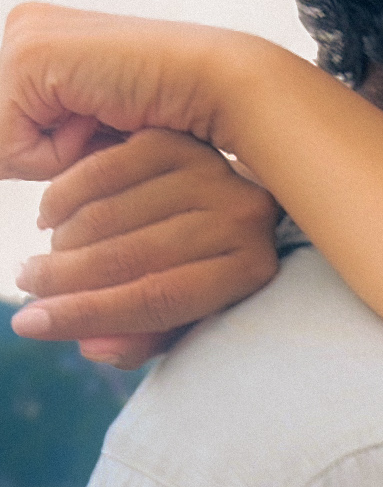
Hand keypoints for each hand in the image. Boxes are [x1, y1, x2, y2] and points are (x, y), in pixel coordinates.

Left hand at [0, 2, 251, 182]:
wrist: (215, 85)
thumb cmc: (168, 108)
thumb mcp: (85, 123)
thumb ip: (37, 136)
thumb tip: (5, 161)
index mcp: (37, 35)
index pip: (7, 124)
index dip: (48, 147)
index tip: (101, 120)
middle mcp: (24, 26)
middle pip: (1, 132)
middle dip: (47, 149)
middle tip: (103, 120)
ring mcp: (23, 35)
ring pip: (0, 142)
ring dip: (56, 153)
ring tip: (105, 117)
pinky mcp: (28, 56)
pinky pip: (8, 145)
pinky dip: (57, 154)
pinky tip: (100, 115)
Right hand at [13, 128, 280, 367]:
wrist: (228, 205)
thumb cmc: (201, 271)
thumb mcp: (181, 319)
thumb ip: (142, 338)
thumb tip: (91, 346)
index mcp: (250, 267)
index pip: (159, 300)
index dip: (87, 316)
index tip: (29, 324)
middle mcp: (242, 215)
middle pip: (131, 256)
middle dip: (62, 278)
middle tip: (27, 284)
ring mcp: (212, 171)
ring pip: (111, 214)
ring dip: (62, 241)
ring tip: (43, 259)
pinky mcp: (180, 140)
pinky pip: (105, 169)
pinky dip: (67, 194)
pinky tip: (51, 215)